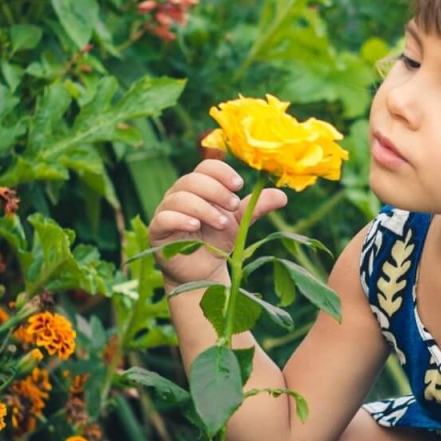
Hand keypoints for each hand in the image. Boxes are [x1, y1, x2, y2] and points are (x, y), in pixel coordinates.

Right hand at [148, 159, 287, 286]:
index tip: (239, 185)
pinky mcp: (157, 231)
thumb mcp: (240, 222)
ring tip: (222, 223)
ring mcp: (165, 211)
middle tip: (233, 205)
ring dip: (204, 208)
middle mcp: (179, 194)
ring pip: (180, 197)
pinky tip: (196, 226)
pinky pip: (164, 217)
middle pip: (192, 179)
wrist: (203, 273)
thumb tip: (284, 196)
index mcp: (199, 187)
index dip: (222, 172)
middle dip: (215, 190)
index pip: (205, 167)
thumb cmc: (217, 242)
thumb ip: (256, 207)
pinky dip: (180, 219)